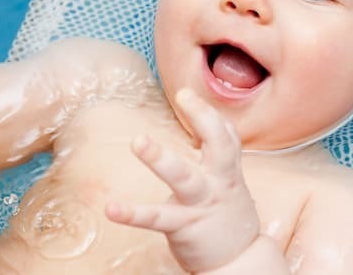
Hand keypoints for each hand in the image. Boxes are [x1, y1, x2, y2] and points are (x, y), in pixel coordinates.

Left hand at [105, 88, 260, 272]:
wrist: (240, 263)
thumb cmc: (227, 214)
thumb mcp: (229, 180)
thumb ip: (218, 154)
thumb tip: (207, 121)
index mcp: (227, 170)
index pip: (228, 136)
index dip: (210, 114)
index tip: (188, 94)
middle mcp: (218, 182)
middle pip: (220, 146)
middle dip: (204, 118)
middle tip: (184, 95)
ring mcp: (202, 203)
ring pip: (184, 177)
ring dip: (161, 158)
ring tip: (138, 141)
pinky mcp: (184, 226)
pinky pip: (157, 217)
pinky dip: (133, 213)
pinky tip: (111, 208)